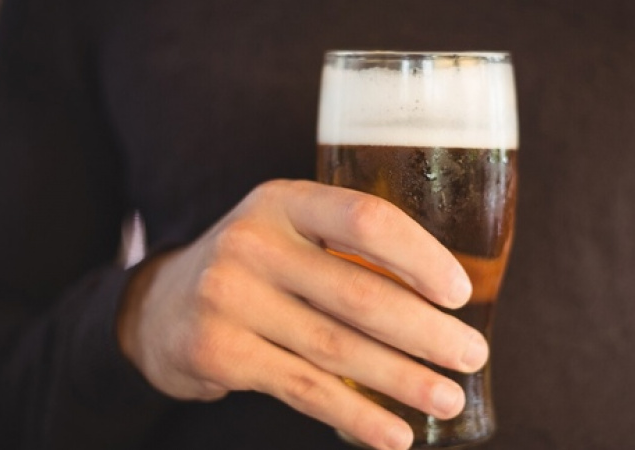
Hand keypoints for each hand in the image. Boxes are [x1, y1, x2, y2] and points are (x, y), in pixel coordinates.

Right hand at [117, 179, 486, 449]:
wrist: (162, 306)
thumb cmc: (254, 268)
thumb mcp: (289, 234)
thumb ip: (346, 252)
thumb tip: (441, 302)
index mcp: (284, 202)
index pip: (366, 220)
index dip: (421, 256)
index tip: (460, 292)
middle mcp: (252, 243)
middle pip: (359, 293)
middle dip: (426, 332)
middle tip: (472, 355)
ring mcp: (228, 298)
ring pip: (337, 349)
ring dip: (403, 380)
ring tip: (447, 398)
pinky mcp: (218, 352)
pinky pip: (305, 391)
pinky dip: (357, 417)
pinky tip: (395, 434)